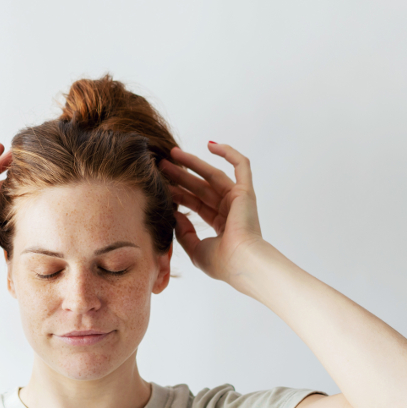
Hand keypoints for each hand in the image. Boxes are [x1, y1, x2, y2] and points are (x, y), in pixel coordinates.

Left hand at [159, 142, 266, 283]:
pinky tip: (210, 145)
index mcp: (220, 225)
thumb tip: (174, 214)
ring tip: (172, 153)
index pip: (195, 203)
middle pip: (200, 187)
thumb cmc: (222, 263)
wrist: (241, 262)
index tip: (161, 184)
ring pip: (212, 175)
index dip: (178, 193)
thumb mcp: (195, 250)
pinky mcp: (245, 192)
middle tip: (162, 164)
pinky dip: (229, 153)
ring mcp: (238, 200)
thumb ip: (184, 233)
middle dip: (180, 175)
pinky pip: (241, 165)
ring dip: (193, 163)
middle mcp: (229, 210)